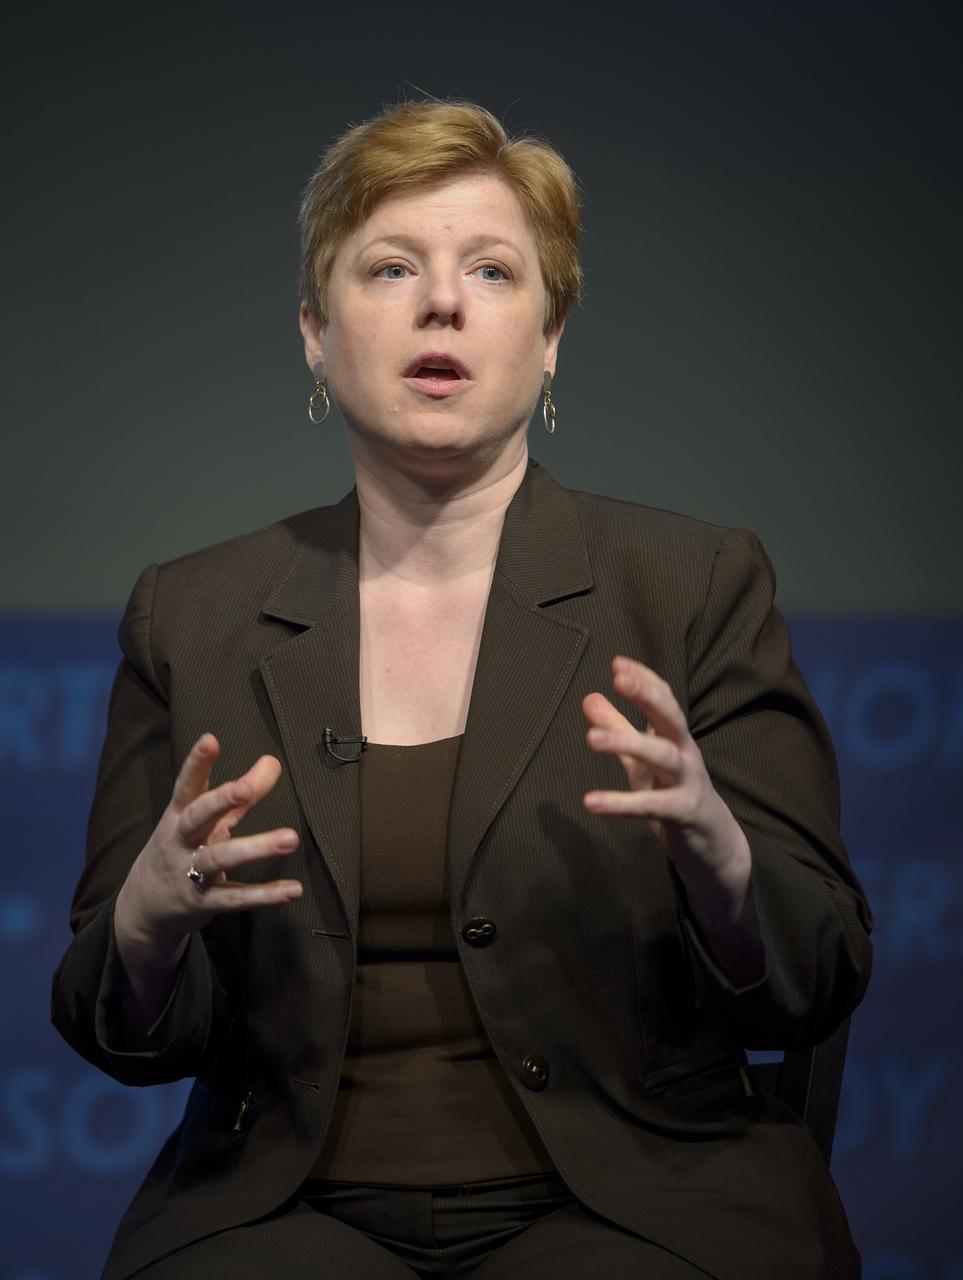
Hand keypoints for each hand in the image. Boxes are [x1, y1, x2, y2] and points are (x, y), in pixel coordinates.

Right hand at [117, 733, 302, 949]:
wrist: (142, 908)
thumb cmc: (181, 851)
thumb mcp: (203, 822)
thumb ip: (239, 795)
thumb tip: (272, 762)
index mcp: (179, 816)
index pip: (187, 785)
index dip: (197, 763)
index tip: (210, 739)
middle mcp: (182, 842)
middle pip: (197, 817)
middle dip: (220, 800)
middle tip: (247, 788)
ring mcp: (190, 874)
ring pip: (219, 858)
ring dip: (255, 848)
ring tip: (290, 838)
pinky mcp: (203, 903)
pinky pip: (235, 898)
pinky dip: (264, 895)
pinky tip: (292, 890)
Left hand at [581, 656, 750, 886]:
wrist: (715, 844)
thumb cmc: (674, 793)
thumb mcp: (641, 761)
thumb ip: (618, 729)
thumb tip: (589, 697)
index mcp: (676, 737)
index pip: (665, 700)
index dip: (644, 680)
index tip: (618, 663)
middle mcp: (685, 754)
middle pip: (671, 718)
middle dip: (647, 696)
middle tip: (619, 679)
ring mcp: (688, 782)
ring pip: (663, 757)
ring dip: (628, 744)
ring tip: (591, 739)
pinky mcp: (683, 813)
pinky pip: (652, 806)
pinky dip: (621, 804)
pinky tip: (592, 802)